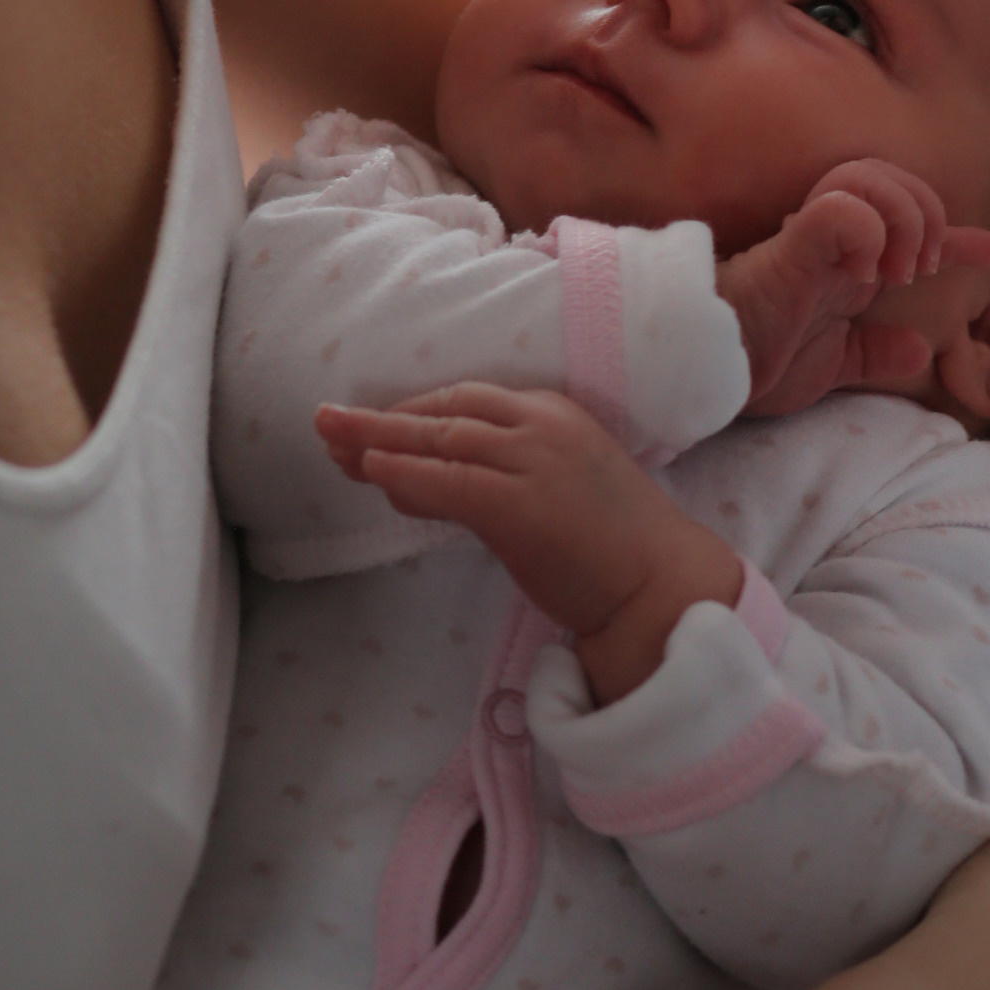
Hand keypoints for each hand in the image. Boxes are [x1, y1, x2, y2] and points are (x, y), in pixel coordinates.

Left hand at [319, 384, 742, 698]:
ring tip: (329, 444)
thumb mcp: (552, 494)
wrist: (662, 587)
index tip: (367, 428)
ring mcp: (532, 460)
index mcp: (554, 413)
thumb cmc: (612, 551)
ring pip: (437, 441)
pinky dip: (402, 476)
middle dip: (380, 422)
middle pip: (443, 412)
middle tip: (327, 425)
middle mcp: (541, 425)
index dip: (409, 414)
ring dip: (376, 443)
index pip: (466, 402)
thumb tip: (415, 486)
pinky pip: (446, 482)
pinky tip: (369, 474)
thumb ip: (490, 481)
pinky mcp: (519, 504)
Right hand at [718, 160, 989, 417]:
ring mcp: (810, 237)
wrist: (702, 369)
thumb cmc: (750, 363)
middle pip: (897, 180)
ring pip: (870, 176)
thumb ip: (872, 354)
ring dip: (901, 220)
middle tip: (914, 274)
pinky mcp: (789, 247)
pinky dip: (866, 229)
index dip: (961, 237)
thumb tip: (919, 351)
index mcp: (845, 264)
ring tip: (893, 272)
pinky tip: (863, 270)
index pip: (913, 229)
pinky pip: (839, 207)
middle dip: (928, 219)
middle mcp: (832, 240)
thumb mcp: (828, 367)